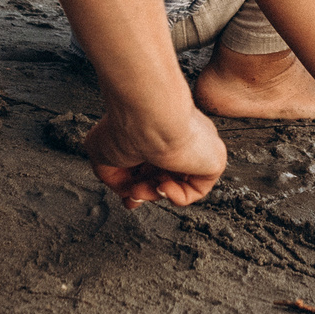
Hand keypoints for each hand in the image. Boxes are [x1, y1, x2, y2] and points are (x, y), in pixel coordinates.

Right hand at [84, 100, 227, 209]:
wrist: (150, 117)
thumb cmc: (126, 125)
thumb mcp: (102, 153)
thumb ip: (111, 175)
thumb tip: (126, 192)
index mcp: (156, 131)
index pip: (152, 162)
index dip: (137, 183)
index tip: (127, 194)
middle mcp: (178, 138)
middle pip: (163, 176)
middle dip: (144, 190)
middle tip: (132, 191)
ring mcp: (196, 149)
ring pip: (178, 184)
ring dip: (155, 193)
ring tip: (141, 188)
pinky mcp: (212, 160)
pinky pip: (197, 189)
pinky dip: (177, 196)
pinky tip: (163, 185)